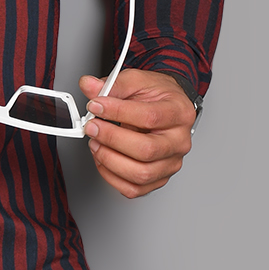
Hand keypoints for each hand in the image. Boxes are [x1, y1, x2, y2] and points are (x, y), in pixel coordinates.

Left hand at [78, 69, 196, 197]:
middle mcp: (179, 141)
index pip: (149, 117)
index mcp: (179, 113)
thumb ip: (113, 84)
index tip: (96, 105)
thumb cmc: (156, 95)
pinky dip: (111, 176)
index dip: (118, 112)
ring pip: (141, 174)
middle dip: (111, 138)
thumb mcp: (137, 81)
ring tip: (95, 143)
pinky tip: (102, 159)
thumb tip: (89, 85)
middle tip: (92, 126)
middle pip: (146, 150)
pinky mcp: (159, 178)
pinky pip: (134, 188)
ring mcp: (171, 163)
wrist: (167, 105)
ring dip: (109, 159)